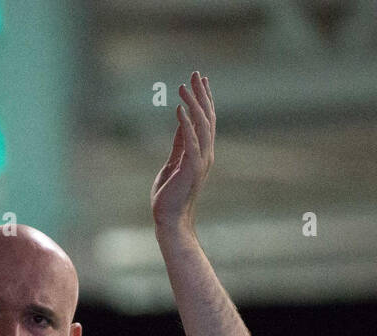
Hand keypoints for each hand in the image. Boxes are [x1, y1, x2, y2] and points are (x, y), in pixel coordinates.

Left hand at [151, 72, 214, 231]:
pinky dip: (186, 124)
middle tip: (196, 73)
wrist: (170, 221)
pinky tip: (179, 109)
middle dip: (202, 94)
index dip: (204, 99)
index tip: (200, 80)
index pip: (205, 120)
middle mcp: (205, 154)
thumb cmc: (170, 197)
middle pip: (207, 118)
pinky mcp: (191, 169)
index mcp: (202, 153)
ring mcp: (200, 162)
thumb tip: (182, 125)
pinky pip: (190, 142)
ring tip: (184, 86)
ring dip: (193, 104)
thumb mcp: (174, 163)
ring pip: (201, 126)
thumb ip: (179, 145)